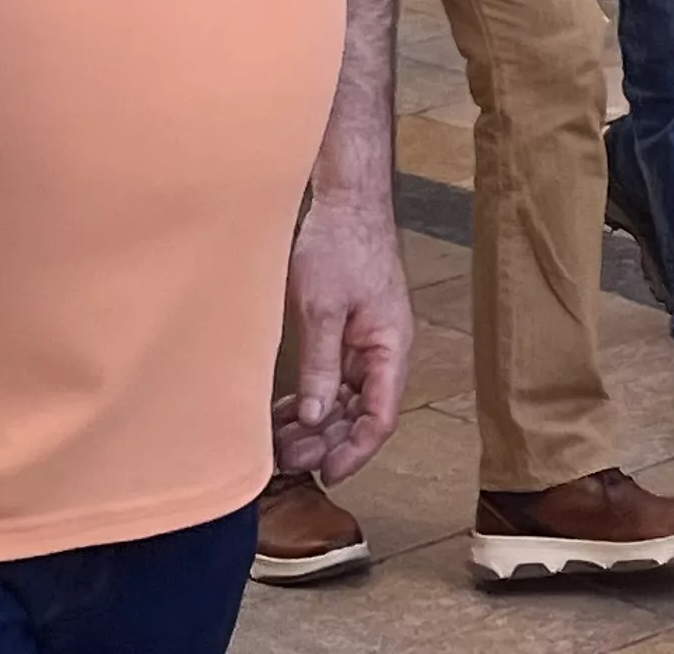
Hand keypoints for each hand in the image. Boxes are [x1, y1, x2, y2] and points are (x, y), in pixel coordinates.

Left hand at [273, 189, 412, 483]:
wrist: (345, 199)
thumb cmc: (340, 244)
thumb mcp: (322, 307)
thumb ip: (320, 365)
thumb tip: (317, 417)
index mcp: (391, 347)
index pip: (381, 417)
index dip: (356, 451)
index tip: (327, 473)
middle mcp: (385, 350)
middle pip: (363, 414)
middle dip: (329, 442)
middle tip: (289, 460)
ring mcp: (368, 341)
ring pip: (347, 400)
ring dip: (319, 424)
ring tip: (282, 443)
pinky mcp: (349, 331)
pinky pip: (336, 378)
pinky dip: (314, 398)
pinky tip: (285, 413)